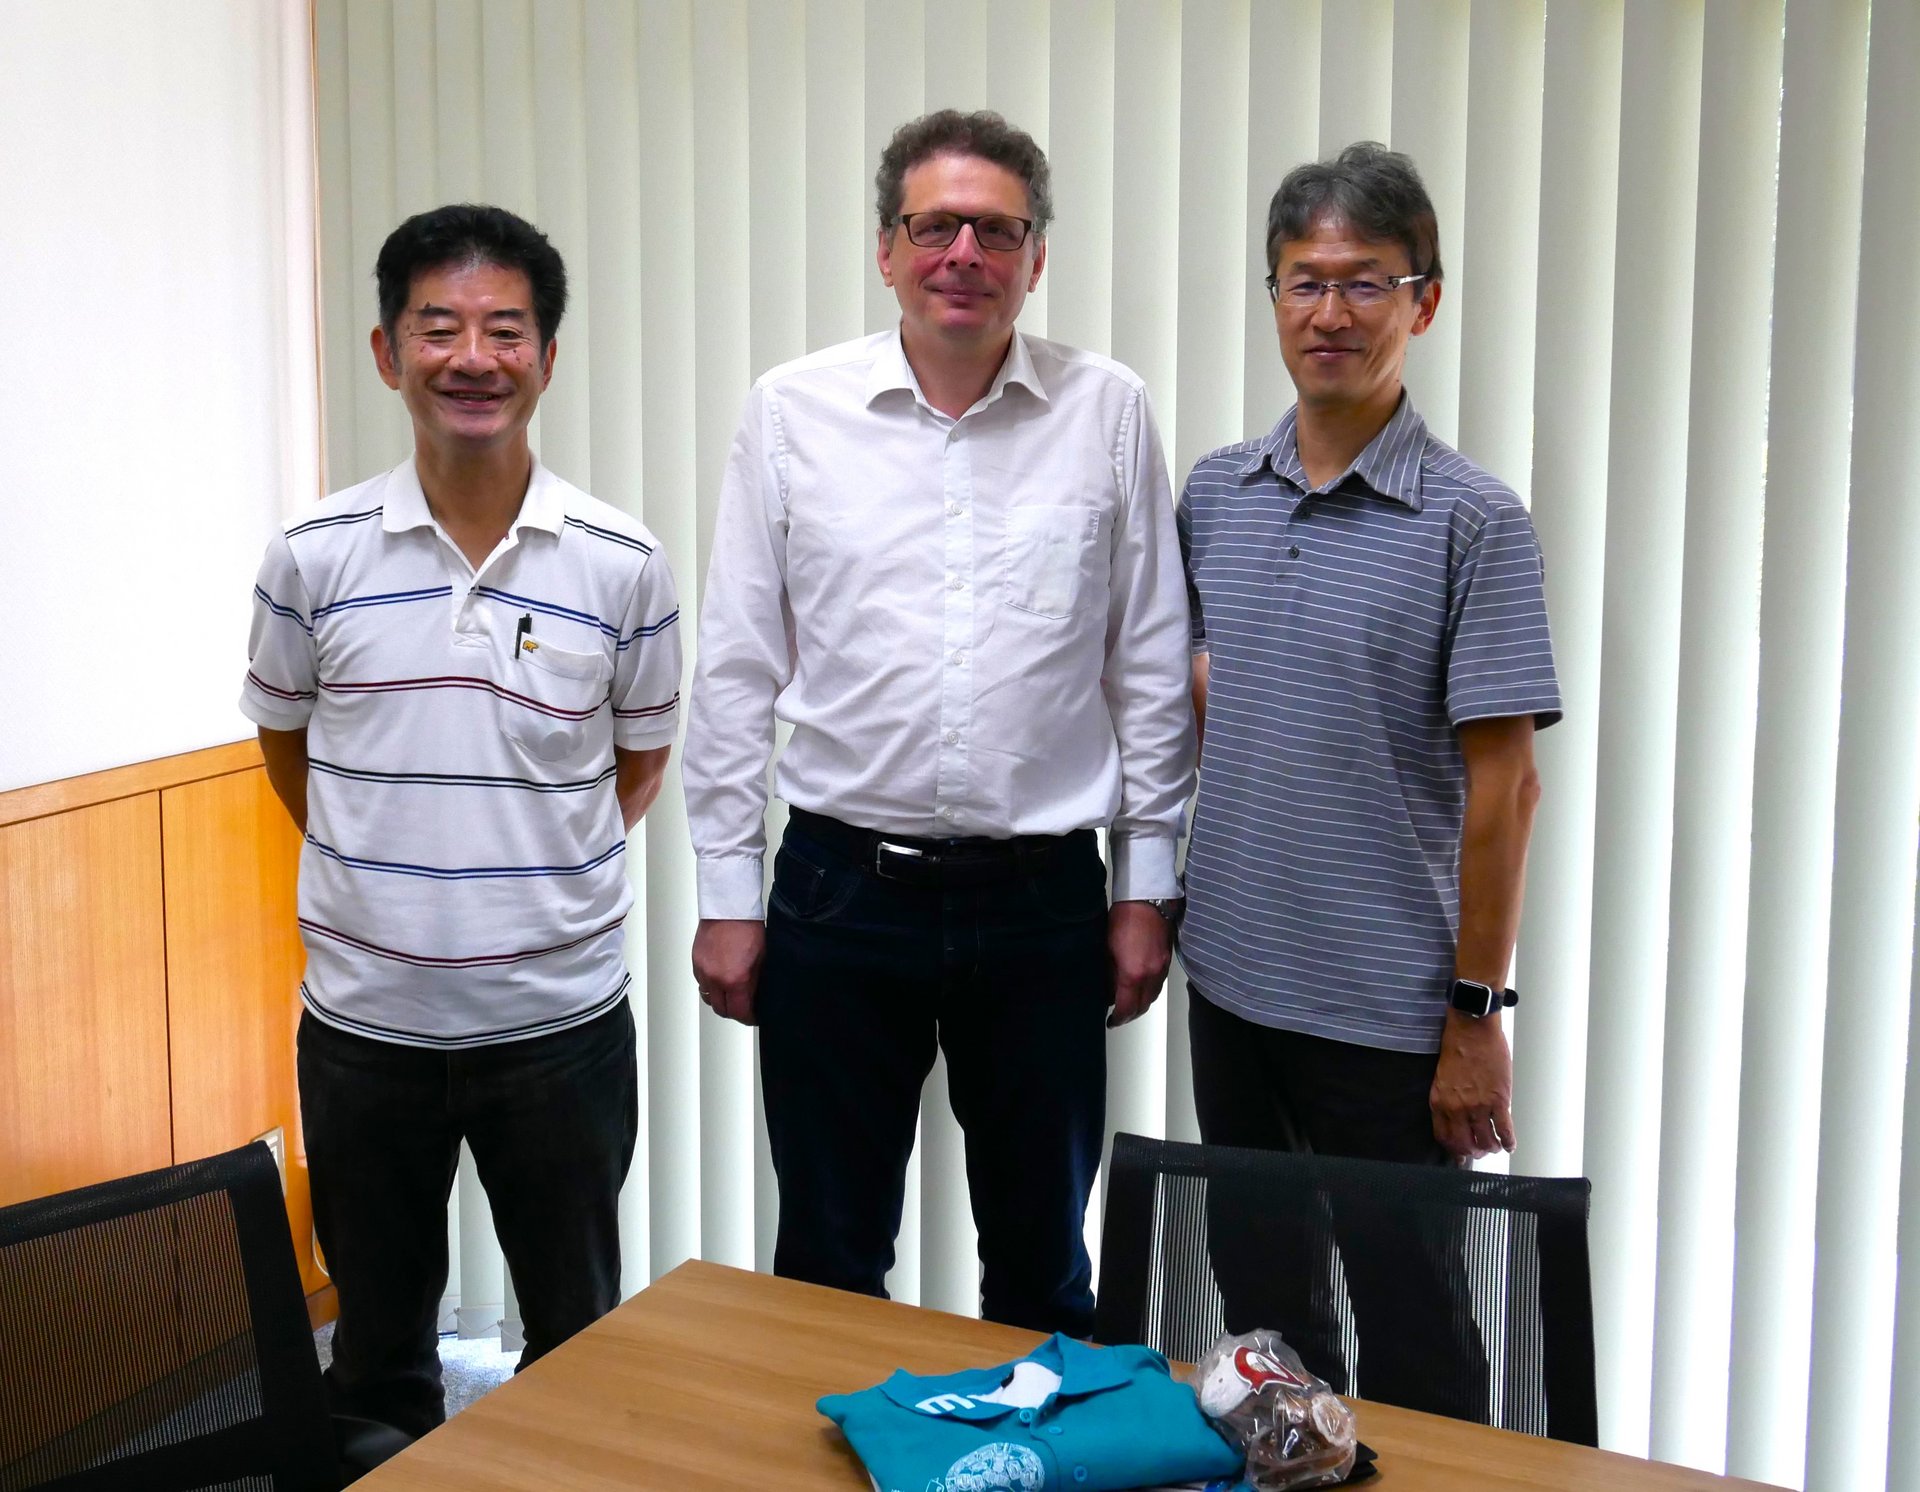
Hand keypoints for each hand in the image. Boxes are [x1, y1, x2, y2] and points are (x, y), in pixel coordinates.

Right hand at [692, 918, 765, 1025]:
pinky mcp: (695, 962)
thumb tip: (756, 997)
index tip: (754, 1016)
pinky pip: (701, 983)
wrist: (728, 907)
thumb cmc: (747, 927)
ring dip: (720, 1000)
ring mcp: (703, 971)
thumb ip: (755, 982)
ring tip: (731, 994)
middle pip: (722, 1010)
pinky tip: (721, 978)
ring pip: (709, 998)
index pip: (739, 1013)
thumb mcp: (761, 959)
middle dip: (734, 1012)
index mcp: (735, 979)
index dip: (749, 1018)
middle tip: (744, 1007)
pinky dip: (711, 986)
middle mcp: (716, 979)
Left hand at [1107, 901, 1172, 1027]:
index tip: (1111, 1021)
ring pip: (1153, 996)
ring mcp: (1162, 968)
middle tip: (1119, 1016)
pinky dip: (1149, 991)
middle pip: (1143, 1006)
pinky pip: (1159, 984)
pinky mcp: (1167, 960)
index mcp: (1133, 973)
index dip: (1118, 1018)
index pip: (1127, 1007)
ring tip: (1128, 1003)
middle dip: (1130, 1015)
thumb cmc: (1124, 917)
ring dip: (1141, 1004)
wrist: (1147, 898)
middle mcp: (1151, 975)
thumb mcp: (1107, 948)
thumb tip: (1108, 989)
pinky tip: (1140, 987)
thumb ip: (1109, 973)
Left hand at [1429, 1008, 1515, 1159]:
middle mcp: (1457, 1108)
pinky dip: (1508, 1141)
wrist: (1472, 1029)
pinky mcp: (1499, 1100)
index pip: (1444, 1136)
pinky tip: (1510, 1145)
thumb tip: (1457, 1117)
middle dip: (1473, 1152)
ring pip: (1486, 1140)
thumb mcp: (1441, 1077)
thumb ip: (1447, 1098)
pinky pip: (1504, 1129)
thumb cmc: (1457, 1047)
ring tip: (1494, 1147)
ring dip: (1491, 1147)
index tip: (1459, 1155)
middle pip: (1465, 1143)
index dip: (1453, 1150)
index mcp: (1439, 1102)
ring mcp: (1478, 1106)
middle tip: (1479, 1153)